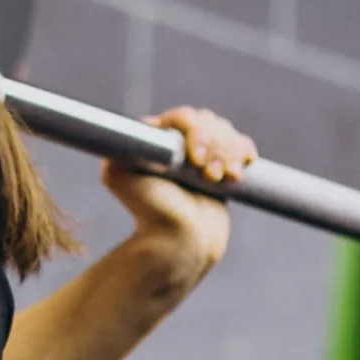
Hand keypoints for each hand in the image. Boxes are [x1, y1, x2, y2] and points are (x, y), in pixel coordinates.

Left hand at [101, 105, 256, 273]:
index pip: (184, 116)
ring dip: (228, 153)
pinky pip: (241, 145)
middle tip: (209, 175)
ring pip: (226, 132)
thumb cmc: (149, 212)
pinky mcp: (223, 169)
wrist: (179, 243)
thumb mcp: (117, 177)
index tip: (195, 160)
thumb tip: (131, 124)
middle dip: (214, 145)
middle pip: (208, 120)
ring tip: (218, 179)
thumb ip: (117, 146)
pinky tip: (238, 170)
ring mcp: (203, 156)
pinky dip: (243, 152)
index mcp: (157, 140)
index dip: (195, 131)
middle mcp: (179, 145)